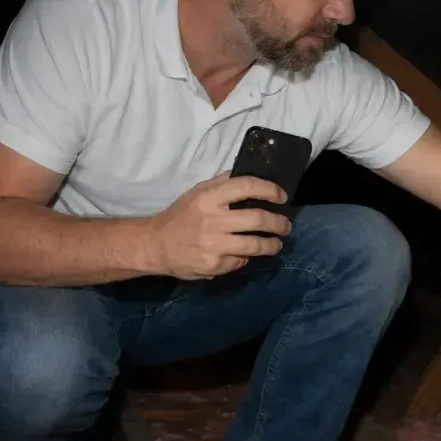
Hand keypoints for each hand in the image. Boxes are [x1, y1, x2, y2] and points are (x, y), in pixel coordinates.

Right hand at [148, 174, 290, 280]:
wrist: (155, 245)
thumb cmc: (180, 216)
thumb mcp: (197, 192)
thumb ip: (222, 184)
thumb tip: (250, 175)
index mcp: (209, 197)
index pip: (247, 186)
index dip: (270, 190)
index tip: (282, 196)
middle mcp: (213, 220)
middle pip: (258, 219)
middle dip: (278, 223)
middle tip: (285, 225)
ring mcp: (214, 244)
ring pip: (255, 245)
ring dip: (272, 244)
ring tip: (277, 244)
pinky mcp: (214, 264)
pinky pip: (239, 261)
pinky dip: (246, 257)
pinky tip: (246, 254)